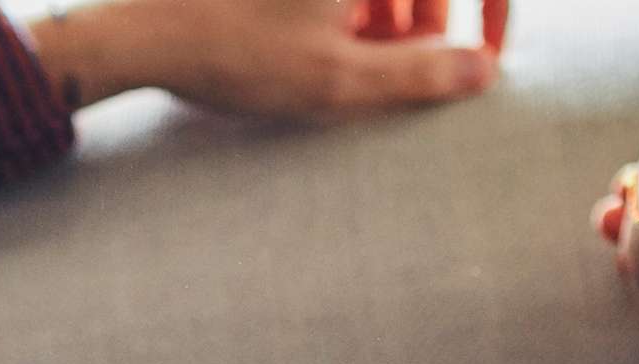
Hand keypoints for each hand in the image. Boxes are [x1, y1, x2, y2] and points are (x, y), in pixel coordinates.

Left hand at [29, 0, 506, 117]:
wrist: (143, 34)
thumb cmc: (236, 54)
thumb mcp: (338, 78)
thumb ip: (421, 73)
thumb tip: (484, 70)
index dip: (495, 9)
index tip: (490, 55)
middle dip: (432, 20)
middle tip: (414, 73)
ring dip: (394, 19)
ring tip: (363, 68)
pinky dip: (357, 12)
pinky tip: (329, 49)